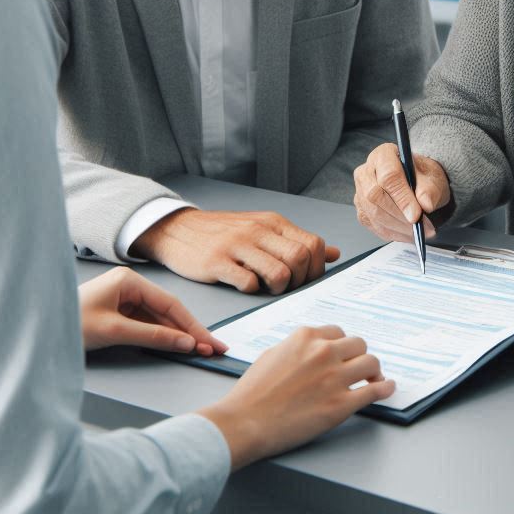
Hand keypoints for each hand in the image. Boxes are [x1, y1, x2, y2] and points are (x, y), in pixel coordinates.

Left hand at [78, 266, 227, 354]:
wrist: (35, 333)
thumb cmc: (67, 325)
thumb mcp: (114, 331)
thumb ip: (152, 336)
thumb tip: (184, 342)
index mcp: (128, 280)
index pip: (169, 303)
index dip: (191, 325)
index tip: (208, 341)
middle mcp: (128, 286)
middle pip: (167, 310)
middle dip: (189, 330)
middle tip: (213, 347)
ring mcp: (122, 300)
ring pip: (158, 319)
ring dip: (177, 335)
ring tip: (200, 349)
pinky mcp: (117, 314)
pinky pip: (146, 325)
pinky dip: (161, 336)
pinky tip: (176, 345)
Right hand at [130, 209, 340, 293]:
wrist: (179, 228)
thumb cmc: (226, 233)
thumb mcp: (264, 230)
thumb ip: (298, 242)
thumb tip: (334, 254)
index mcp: (274, 223)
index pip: (313, 244)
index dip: (315, 268)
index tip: (303, 279)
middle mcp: (259, 230)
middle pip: (300, 258)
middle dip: (299, 281)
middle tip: (287, 288)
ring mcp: (238, 245)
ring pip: (279, 272)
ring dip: (278, 289)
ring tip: (267, 288)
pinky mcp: (217, 262)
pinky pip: (247, 282)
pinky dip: (252, 290)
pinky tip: (245, 286)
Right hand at [199, 325, 394, 469]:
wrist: (244, 422)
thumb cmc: (251, 393)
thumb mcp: (271, 355)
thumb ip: (296, 348)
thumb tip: (309, 351)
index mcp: (306, 337)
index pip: (338, 333)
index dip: (343, 346)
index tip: (345, 354)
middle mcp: (324, 352)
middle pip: (358, 345)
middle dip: (358, 356)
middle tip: (359, 367)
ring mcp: (335, 377)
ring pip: (371, 363)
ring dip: (373, 370)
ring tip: (375, 378)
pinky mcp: (341, 404)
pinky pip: (373, 391)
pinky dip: (385, 388)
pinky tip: (388, 387)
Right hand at [353, 142, 450, 241]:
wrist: (418, 184)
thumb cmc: (423, 177)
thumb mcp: (433, 178)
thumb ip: (429, 189)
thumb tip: (426, 204)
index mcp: (384, 154)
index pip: (388, 176)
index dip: (402, 197)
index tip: (416, 215)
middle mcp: (367, 171)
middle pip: (375, 195)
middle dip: (399, 215)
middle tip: (420, 227)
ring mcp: (360, 191)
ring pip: (373, 213)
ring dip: (397, 227)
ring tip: (418, 232)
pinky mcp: (361, 210)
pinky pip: (374, 226)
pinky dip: (393, 233)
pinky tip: (407, 234)